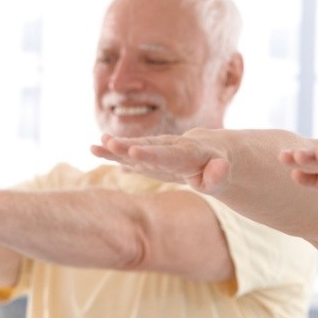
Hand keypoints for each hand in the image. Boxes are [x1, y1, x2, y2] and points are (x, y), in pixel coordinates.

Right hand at [91, 130, 233, 193]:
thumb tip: (220, 168)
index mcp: (188, 152)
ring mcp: (156, 150)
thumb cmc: (215, 168)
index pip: (168, 154)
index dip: (151, 154)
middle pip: (147, 146)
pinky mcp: (148, 156)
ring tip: (95, 145)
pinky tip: (95, 149)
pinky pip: (129, 154)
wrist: (207, 152)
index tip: (134, 151)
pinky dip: (114, 152)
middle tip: (109, 142)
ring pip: (135, 147)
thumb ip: (219, 175)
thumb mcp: (222, 175)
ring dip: (116, 147)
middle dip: (128, 145)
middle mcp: (169, 146)